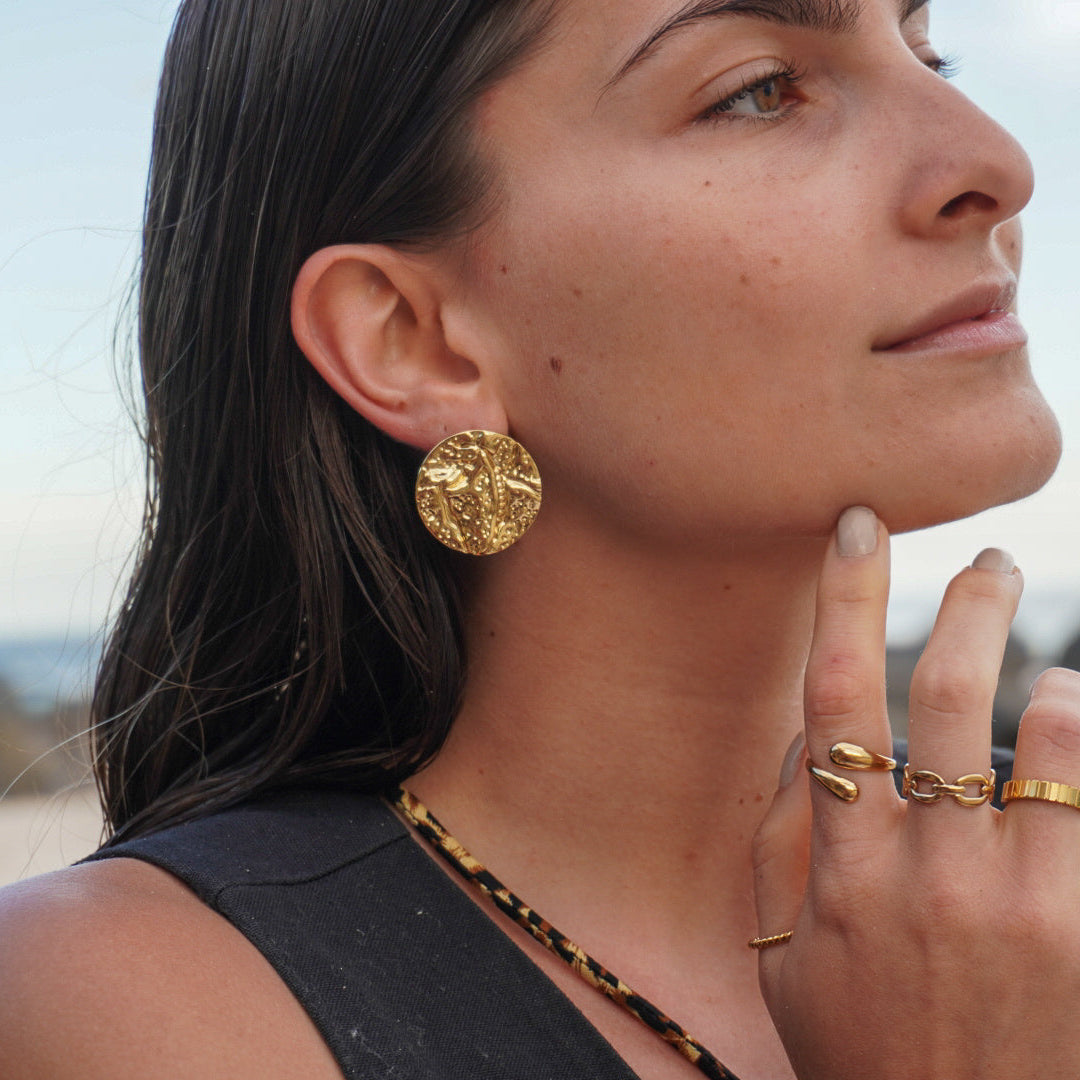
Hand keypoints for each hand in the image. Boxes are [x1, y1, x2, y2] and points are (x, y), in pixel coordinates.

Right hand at [752, 506, 1079, 1079]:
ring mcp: (1015, 903)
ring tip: (1052, 675)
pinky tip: (1072, 731)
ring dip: (1053, 685)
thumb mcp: (781, 957)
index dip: (845, 599)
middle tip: (990, 562)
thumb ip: (780, 845)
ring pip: (1048, 739)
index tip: (859, 527)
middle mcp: (926, 871)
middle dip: (972, 605)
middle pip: (951, 692)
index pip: (835, 697)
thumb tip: (801, 746)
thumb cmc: (859, 1052)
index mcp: (841, 867)